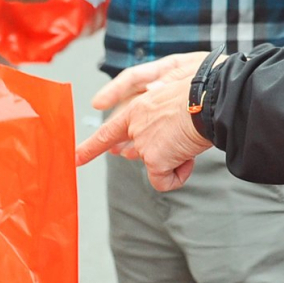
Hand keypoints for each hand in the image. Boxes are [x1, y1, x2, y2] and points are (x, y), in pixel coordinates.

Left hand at [75, 54, 210, 189]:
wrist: (208, 101)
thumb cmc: (198, 100)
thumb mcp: (169, 105)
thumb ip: (155, 122)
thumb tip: (153, 146)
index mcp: (138, 108)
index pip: (107, 132)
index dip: (89, 148)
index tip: (75, 158)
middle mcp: (135, 125)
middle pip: (137, 152)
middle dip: (155, 153)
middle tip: (174, 144)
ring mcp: (142, 142)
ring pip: (155, 166)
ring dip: (173, 160)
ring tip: (187, 140)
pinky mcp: (153, 158)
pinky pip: (163, 182)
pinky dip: (177, 177)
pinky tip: (187, 159)